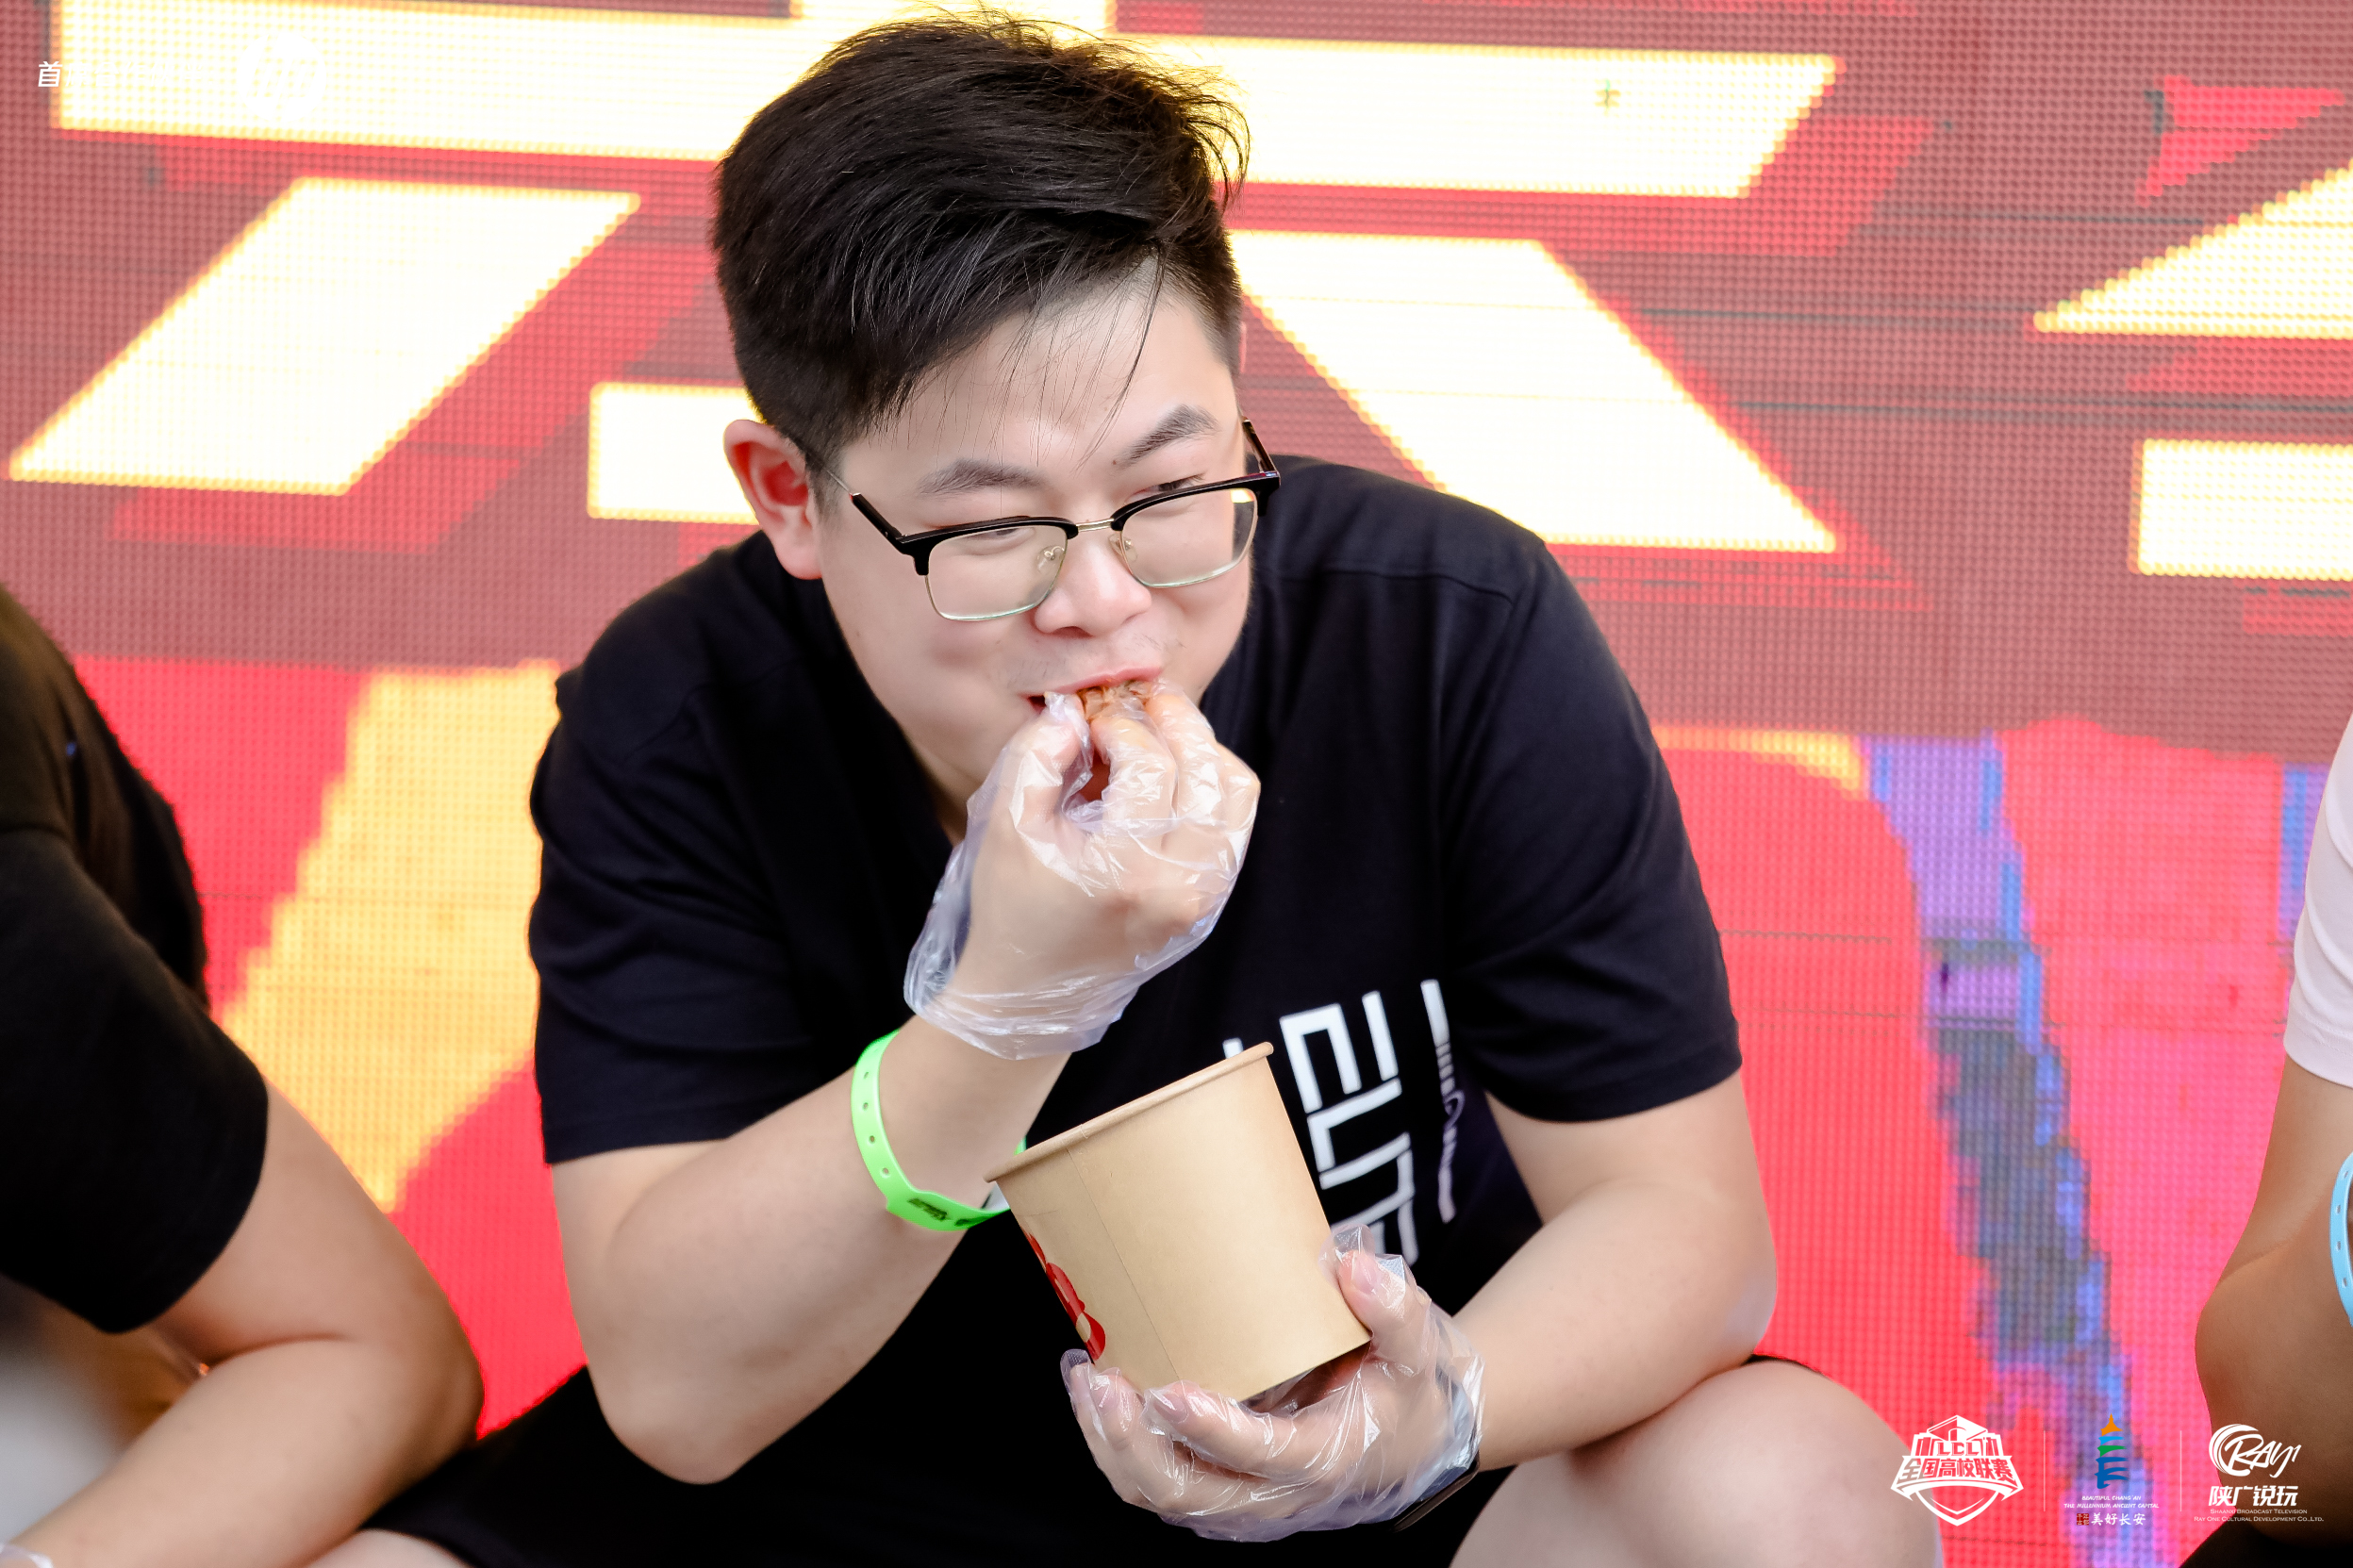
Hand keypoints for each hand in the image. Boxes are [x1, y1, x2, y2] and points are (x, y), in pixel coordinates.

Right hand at [905, 681, 1258, 1055]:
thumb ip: (1036, 758)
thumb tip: (1075, 713)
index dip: (1121, 726)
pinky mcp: (1211, 900)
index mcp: (1127, 870)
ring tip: (1161, 733)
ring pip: (1236, 792)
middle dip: (1175, 721)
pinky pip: (1234, 823)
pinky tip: (1171, 774)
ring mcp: (1204, 896)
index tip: (1090, 720)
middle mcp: (1181, 885)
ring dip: (1203, 749)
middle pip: (1208, 770)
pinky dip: (1210, 785)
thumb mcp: (1004, 827)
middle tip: (1142, 701)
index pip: (1150, 765)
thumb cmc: (1013, 909)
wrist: (1034, 993)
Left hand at [1061, 1231, 1484, 1541]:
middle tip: (1104, 1384)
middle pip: (1192, 1491)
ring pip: (1161, 1493)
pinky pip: (1154, 1482)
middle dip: (1136, 1445)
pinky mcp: (1214, 1485)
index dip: (1212, 1430)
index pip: (1263, 1455)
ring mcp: (1238, 1497)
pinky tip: (1092, 1390)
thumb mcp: (1416, 1350)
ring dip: (1113, 1445)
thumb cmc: (1400, 1388)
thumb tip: (1354, 1268)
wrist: (1405, 1440)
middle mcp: (1274, 1493)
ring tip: (1087, 1379)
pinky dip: (1114, 1446)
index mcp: (1325, 1457)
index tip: (1169, 1392)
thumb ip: (1395, 1310)